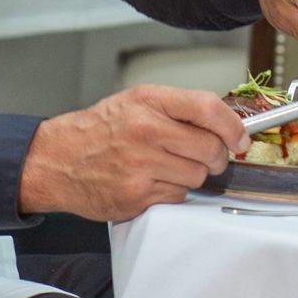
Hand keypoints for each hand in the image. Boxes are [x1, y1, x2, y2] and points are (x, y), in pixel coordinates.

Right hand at [19, 84, 243, 220]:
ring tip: (168, 168)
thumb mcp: (137, 102)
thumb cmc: (100, 130)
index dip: (233, 126)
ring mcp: (141, 164)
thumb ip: (179, 109)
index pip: (208, 108)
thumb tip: (227, 126)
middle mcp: (146, 130)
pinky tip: (152, 182)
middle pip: (210, 147)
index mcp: (149, 101)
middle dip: (216, 156)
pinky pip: (178, 196)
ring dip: (192, 176)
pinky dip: (172, 192)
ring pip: (198, 176)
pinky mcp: (137, 195)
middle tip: (204, 157)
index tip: (239, 138)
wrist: (58, 160)